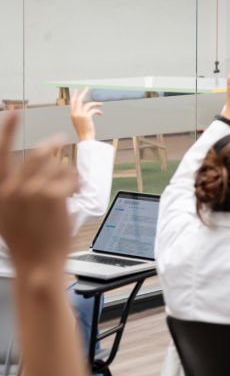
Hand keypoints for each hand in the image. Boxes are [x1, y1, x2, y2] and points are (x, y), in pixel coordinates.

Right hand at [0, 114, 77, 275]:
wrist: (37, 264)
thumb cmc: (25, 241)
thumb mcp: (7, 214)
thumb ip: (11, 191)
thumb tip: (26, 171)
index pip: (0, 154)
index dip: (7, 130)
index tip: (14, 112)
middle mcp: (12, 188)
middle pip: (38, 153)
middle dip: (53, 144)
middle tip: (61, 138)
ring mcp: (32, 191)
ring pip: (58, 165)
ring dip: (67, 172)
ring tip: (69, 186)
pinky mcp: (52, 196)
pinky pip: (70, 177)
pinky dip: (76, 182)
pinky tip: (74, 193)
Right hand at [69, 88, 101, 141]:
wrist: (85, 138)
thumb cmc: (84, 132)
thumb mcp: (80, 122)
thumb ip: (82, 115)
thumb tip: (89, 109)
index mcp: (72, 114)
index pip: (72, 102)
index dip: (74, 96)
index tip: (76, 90)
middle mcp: (74, 113)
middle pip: (78, 99)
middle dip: (83, 92)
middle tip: (88, 87)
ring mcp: (80, 114)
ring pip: (88, 104)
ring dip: (95, 104)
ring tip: (101, 104)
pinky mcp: (86, 116)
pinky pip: (93, 110)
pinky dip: (98, 111)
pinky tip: (101, 113)